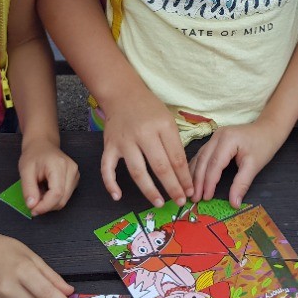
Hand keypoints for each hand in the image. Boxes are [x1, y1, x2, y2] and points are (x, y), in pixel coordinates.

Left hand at [19, 140, 79, 214]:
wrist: (42, 144)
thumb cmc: (34, 155)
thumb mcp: (25, 171)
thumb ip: (28, 189)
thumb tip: (32, 206)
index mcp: (59, 165)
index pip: (57, 193)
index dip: (45, 206)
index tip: (33, 210)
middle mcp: (71, 170)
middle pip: (62, 199)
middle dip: (46, 205)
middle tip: (33, 201)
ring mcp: (75, 174)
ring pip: (64, 200)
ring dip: (50, 202)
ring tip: (39, 191)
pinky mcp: (75, 179)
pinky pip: (65, 196)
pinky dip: (54, 198)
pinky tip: (46, 190)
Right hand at [100, 91, 191, 207]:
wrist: (122, 94)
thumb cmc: (149, 109)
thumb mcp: (168, 120)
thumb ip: (174, 144)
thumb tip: (181, 174)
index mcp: (162, 126)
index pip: (177, 157)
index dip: (184, 177)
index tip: (190, 191)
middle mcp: (143, 134)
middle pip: (160, 167)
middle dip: (172, 187)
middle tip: (180, 201)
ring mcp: (124, 141)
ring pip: (137, 171)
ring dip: (149, 190)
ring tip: (160, 203)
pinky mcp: (109, 146)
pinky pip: (107, 168)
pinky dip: (110, 184)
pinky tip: (118, 197)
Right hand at [190, 121, 284, 206]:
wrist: (268, 129)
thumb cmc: (263, 145)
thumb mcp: (254, 166)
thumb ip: (242, 184)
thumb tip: (234, 204)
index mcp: (227, 140)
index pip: (214, 165)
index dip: (209, 183)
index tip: (206, 198)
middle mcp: (217, 136)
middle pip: (203, 161)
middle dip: (198, 181)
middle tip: (194, 198)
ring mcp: (214, 136)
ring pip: (200, 157)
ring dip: (195, 175)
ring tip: (192, 192)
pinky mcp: (214, 140)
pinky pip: (202, 154)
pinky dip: (197, 167)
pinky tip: (194, 178)